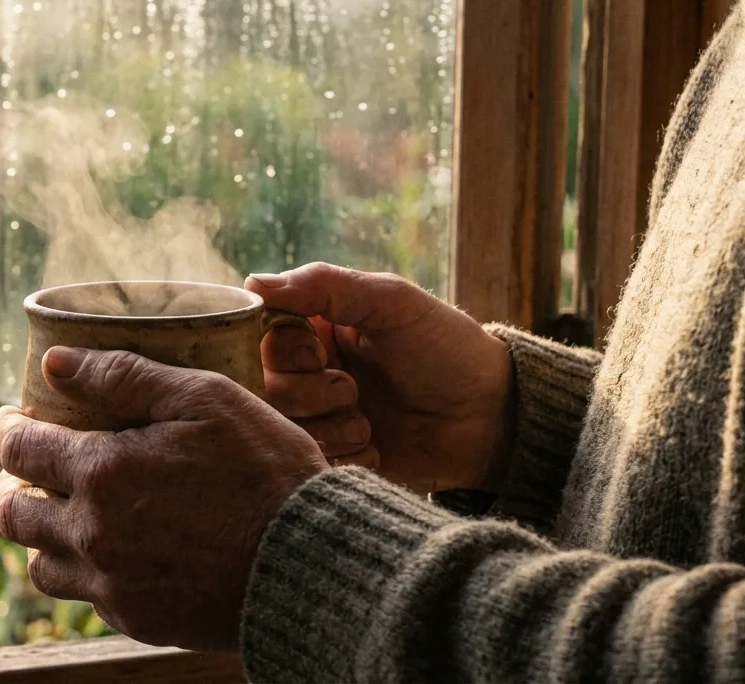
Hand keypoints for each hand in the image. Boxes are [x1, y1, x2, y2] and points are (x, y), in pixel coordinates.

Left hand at [0, 347, 327, 653]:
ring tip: (63, 512)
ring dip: (41, 534)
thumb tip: (56, 361)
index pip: (18, 449)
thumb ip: (124, 375)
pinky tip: (114, 550)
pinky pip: (87, 597)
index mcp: (102, 471)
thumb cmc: (266, 470)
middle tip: (28, 468)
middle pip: (13, 513)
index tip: (13, 419)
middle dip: (11, 484)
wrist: (310, 563)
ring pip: (41, 564)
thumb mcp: (205, 398)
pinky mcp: (137, 620)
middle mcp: (93, 534)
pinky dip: (86, 571)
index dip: (7, 429)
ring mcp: (112, 584)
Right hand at [246, 263, 514, 494]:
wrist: (492, 417)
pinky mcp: (337, 460)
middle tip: (353, 391)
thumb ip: (323, 285)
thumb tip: (252, 281)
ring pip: (283, 428)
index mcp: (317, 329)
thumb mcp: (389, 301)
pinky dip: (344, 456)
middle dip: (309, 393)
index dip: (285, 350)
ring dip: (328, 427)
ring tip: (368, 423)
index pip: (261, 337)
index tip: (321, 351)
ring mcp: (323, 419)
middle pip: (264, 387)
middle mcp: (311, 373)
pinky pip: (311, 463)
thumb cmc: (446, 348)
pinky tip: (377, 447)